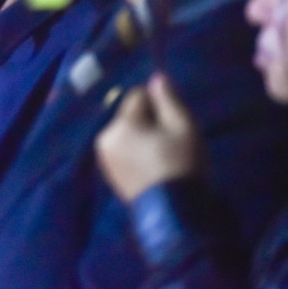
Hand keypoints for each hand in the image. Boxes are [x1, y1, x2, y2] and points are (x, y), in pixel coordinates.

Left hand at [95, 73, 203, 201]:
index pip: (137, 95)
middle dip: (149, 121)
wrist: (174, 212)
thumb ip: (168, 99)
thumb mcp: (183, 126)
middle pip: (129, 114)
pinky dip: (135, 151)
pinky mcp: (108, 172)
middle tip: (170, 141)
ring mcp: (104, 156)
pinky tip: (152, 166)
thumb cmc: (181, 164)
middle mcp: (105, 136)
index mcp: (121, 123)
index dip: (158, 103)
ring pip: (126, 131)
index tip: (173, 122)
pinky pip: (123, 149)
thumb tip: (156, 76)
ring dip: (142, 136)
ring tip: (162, 155)